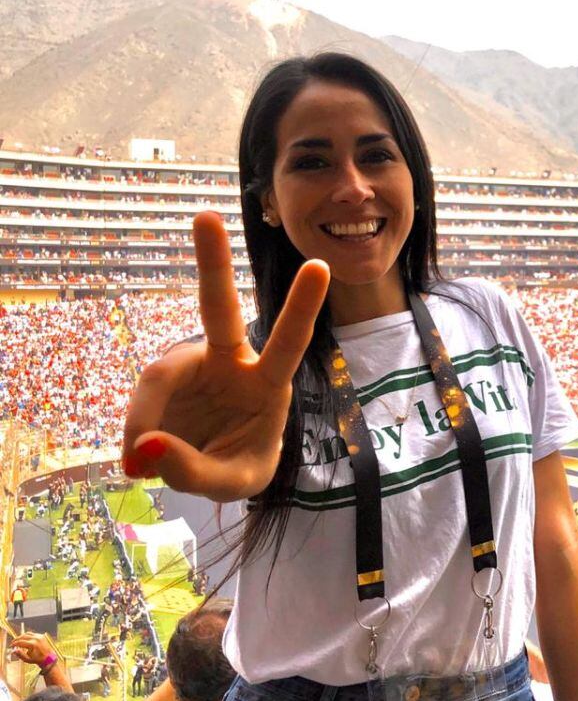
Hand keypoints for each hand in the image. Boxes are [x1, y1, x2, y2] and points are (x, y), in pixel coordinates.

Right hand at [11, 632, 53, 666]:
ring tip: (17, 641)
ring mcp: (39, 636)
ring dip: (21, 636)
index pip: (20, 642)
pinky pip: (32, 633)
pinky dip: (27, 636)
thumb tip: (13, 650)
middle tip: (12, 643)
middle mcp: (36, 639)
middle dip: (16, 639)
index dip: (14, 644)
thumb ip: (20, 655)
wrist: (48, 657)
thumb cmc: (37, 659)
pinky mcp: (41, 635)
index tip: (10, 646)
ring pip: (27, 633)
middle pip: (23, 636)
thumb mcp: (27, 659)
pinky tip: (24, 639)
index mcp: (32, 644)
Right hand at [122, 212, 329, 501]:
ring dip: (145, 421)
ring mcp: (191, 367)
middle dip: (213, 264)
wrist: (210, 470)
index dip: (302, 306)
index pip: (289, 342)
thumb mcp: (232, 483)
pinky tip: (137, 460)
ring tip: (141, 465)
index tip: (319, 264)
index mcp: (267, 382)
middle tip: (206, 217)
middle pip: (218, 309)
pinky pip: (142, 402)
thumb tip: (146, 447)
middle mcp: (229, 362)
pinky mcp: (160, 381)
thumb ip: (194, 471)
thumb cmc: (239, 466)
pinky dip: (135, 433)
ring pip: (159, 378)